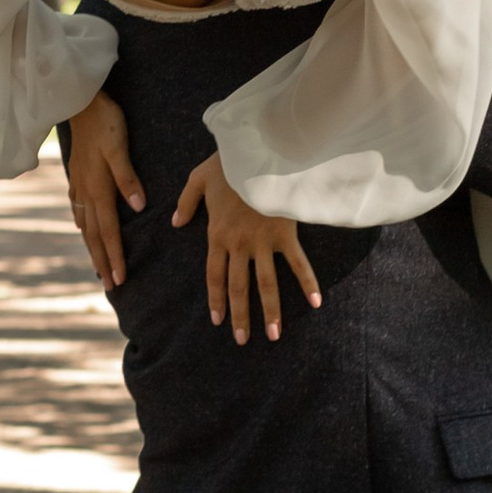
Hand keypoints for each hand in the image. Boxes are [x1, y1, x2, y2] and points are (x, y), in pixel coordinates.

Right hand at [63, 90, 144, 288]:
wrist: (79, 101)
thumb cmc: (105, 122)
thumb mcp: (119, 147)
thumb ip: (128, 178)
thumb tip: (139, 207)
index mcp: (99, 188)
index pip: (110, 230)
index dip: (115, 255)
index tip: (120, 279)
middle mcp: (86, 191)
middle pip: (95, 235)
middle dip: (103, 261)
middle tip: (110, 286)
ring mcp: (78, 184)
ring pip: (85, 225)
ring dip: (93, 247)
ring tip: (98, 266)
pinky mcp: (76, 175)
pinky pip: (79, 209)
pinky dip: (83, 226)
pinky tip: (83, 229)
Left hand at [172, 150, 321, 342]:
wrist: (258, 152)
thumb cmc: (228, 163)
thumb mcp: (197, 179)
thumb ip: (186, 203)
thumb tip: (175, 222)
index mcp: (216, 235)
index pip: (214, 275)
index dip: (217, 299)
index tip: (218, 321)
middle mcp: (238, 245)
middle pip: (238, 287)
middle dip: (240, 316)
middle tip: (242, 340)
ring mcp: (263, 242)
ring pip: (266, 283)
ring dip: (270, 311)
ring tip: (273, 335)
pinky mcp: (285, 234)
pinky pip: (297, 263)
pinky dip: (307, 283)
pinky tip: (315, 303)